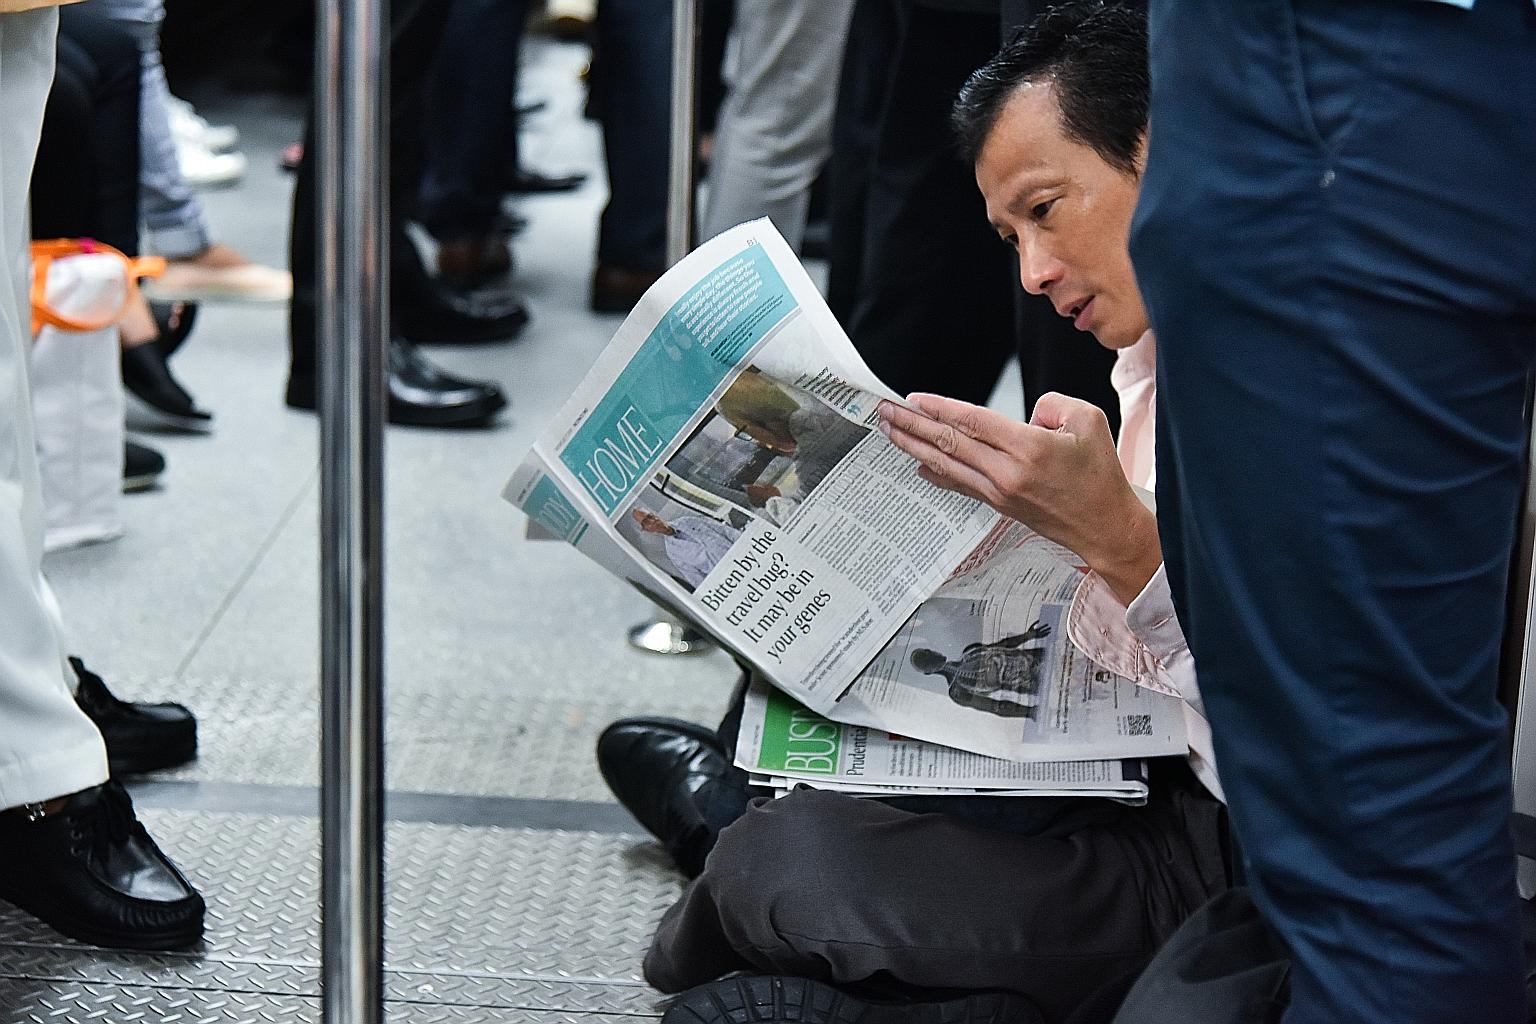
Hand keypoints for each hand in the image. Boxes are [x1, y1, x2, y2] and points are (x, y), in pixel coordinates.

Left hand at [878, 392, 1161, 605]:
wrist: (1104, 527)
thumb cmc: (1100, 475)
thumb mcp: (1090, 421)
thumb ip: (1053, 404)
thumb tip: (1024, 414)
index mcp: (1029, 448)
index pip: (973, 422)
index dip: (940, 409)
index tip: (913, 399)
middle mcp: (1008, 472)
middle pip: (949, 443)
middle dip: (913, 425)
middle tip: (884, 411)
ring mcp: (1000, 492)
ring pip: (948, 465)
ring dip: (915, 447)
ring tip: (890, 432)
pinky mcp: (999, 505)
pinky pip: (960, 485)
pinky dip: (937, 473)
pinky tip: (918, 465)